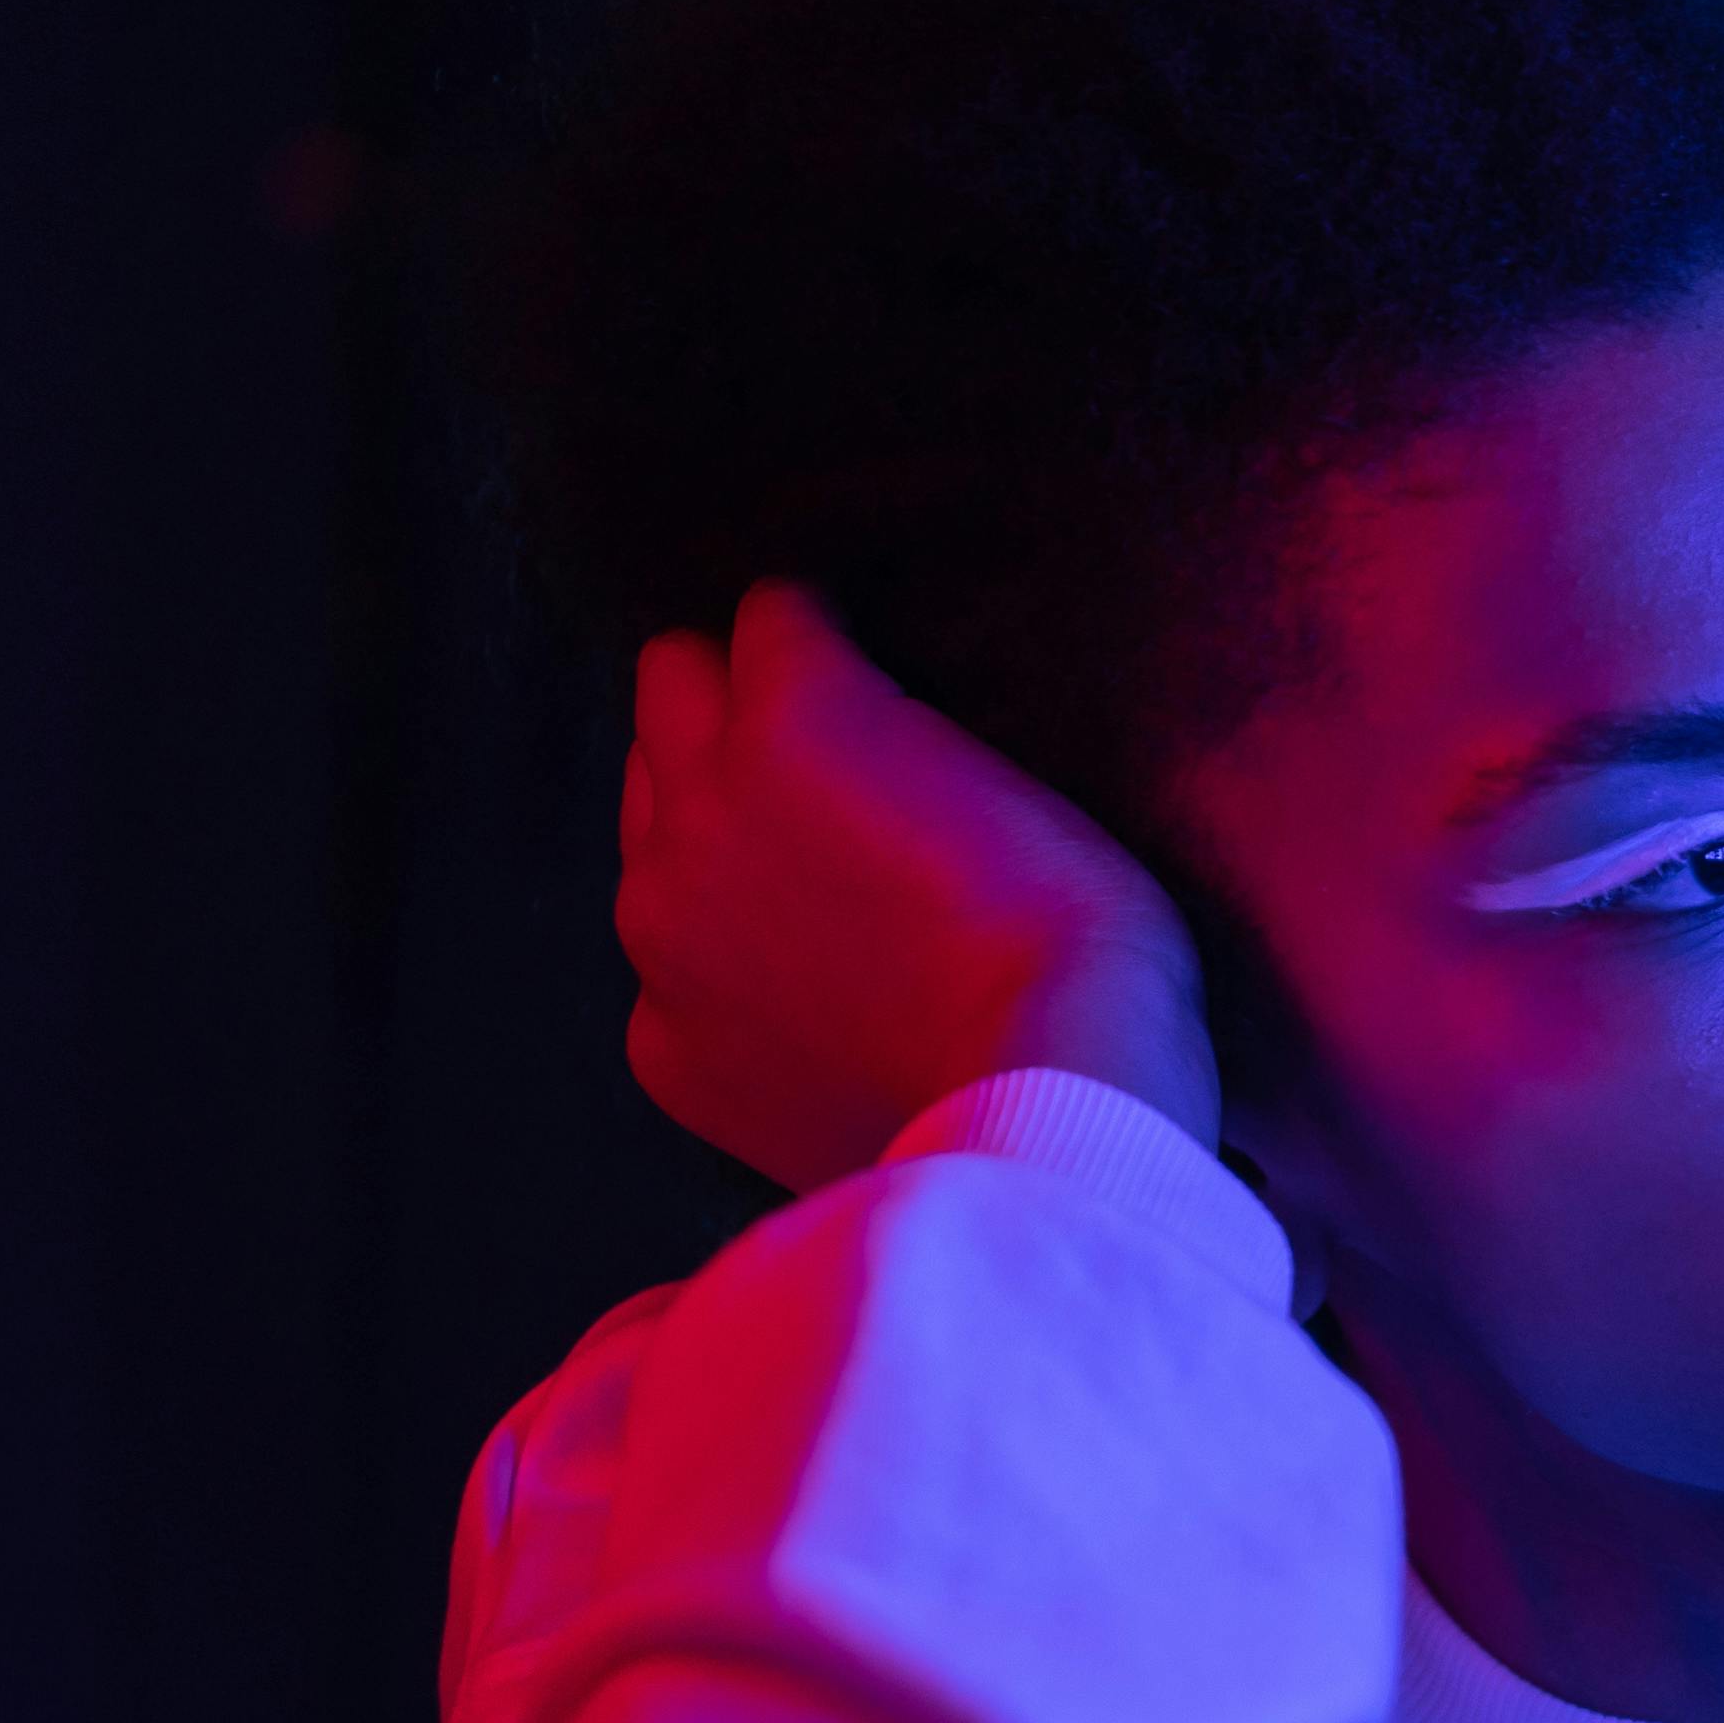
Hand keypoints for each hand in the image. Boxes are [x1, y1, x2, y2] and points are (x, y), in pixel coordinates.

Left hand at [614, 582, 1220, 1191]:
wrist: (1048, 1110)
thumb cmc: (1076, 941)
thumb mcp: (1014, 780)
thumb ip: (896, 736)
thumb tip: (858, 740)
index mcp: (791, 713)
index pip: (768, 612)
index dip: (826, 638)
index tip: (864, 670)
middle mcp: (695, 807)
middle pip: (667, 689)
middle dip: (732, 704)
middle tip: (820, 766)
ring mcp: (663, 935)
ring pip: (647, 826)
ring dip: (713, 835)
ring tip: (816, 894)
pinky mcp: (665, 1047)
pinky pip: (667, 978)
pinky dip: (723, 978)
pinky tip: (813, 1008)